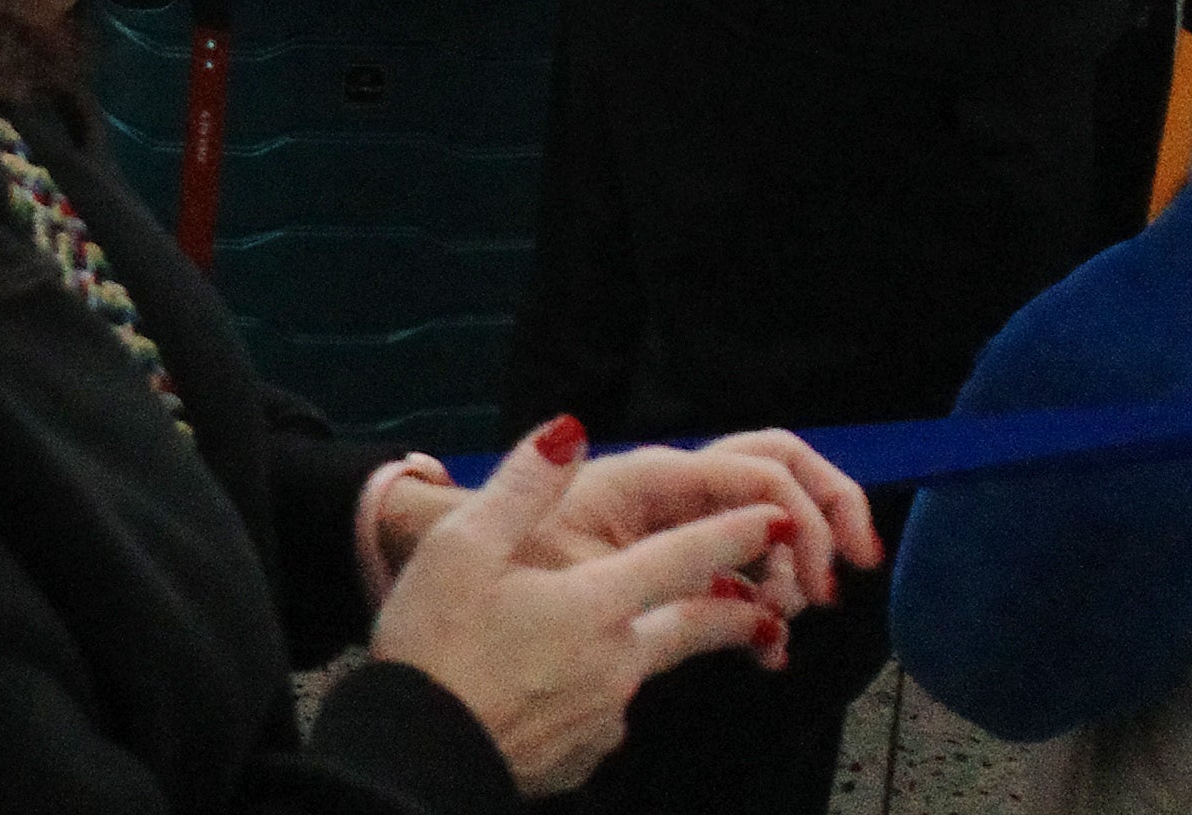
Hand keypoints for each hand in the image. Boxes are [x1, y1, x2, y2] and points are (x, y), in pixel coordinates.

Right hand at [368, 426, 793, 795]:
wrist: (415, 756)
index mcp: (593, 602)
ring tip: (619, 640)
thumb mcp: (464, 548)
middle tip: (771, 611)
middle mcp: (616, 662)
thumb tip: (570, 432)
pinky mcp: (583, 759)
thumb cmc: (434, 644)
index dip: (733, 536)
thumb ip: (522, 487)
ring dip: (648, 650)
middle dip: (737, 614)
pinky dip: (595, 694)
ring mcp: (603, 718)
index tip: (776, 522)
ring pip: (641, 672)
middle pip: (693, 630)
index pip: (684, 560)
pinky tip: (554, 690)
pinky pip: (602, 716)